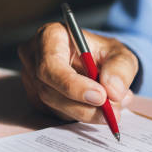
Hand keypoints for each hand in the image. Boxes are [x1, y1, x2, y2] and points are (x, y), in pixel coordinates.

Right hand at [18, 22, 137, 122]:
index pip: (51, 65)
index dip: (74, 85)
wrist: (96, 63)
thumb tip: (113, 92)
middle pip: (49, 90)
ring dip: (85, 112)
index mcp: (50, 36)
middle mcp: (34, 58)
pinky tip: (97, 109)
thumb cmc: (103, 54)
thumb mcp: (119, 54)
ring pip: (54, 106)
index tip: (101, 96)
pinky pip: (56, 114)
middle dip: (83, 106)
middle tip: (111, 113)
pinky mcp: (37, 98)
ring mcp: (31, 79)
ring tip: (112, 109)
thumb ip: (120, 69)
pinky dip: (80, 115)